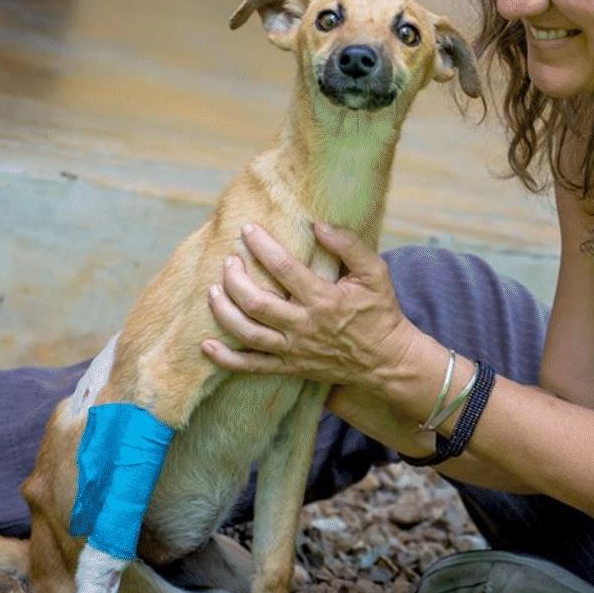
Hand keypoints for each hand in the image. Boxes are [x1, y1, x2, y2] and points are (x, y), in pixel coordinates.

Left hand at [203, 222, 417, 389]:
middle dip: (235, 278)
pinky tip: (206, 345)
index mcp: (324, 299)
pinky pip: (251, 367)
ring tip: (213, 291)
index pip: (284, 269)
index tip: (248, 229)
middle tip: (229, 261)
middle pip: (256, 302)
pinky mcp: (290, 367)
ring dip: (224, 311)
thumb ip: (349, 245)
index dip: (262, 246)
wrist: (386, 360)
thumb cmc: (380, 311)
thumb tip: (318, 225)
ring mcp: (294, 350)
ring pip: (247, 333)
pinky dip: (226, 359)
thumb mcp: (375, 273)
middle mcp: (304, 326)